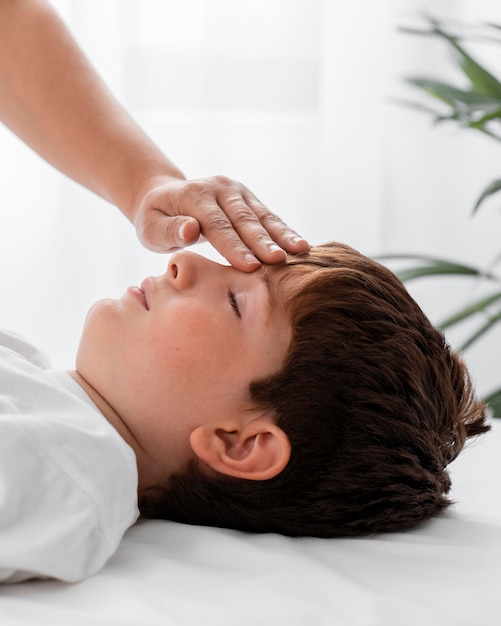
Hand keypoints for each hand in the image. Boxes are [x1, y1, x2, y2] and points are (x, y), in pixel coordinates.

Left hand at [131, 175, 309, 270]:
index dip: (234, 246)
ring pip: (261, 215)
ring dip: (281, 234)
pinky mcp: (247, 198)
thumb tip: (190, 230)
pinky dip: (284, 230)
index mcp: (194, 196)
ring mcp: (236, 191)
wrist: (163, 196)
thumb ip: (169, 231)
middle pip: (244, 219)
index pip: (217, 225)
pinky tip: (301, 245)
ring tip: (301, 250)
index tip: (250, 266)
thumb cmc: (155, 220)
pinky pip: (267, 216)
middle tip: (279, 261)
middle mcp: (219, 188)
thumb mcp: (150, 228)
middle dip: (263, 242)